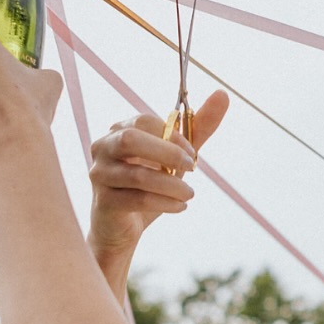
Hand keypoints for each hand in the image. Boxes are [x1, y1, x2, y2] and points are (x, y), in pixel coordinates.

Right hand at [88, 90, 228, 258]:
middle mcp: (103, 148)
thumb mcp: (175, 156)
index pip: (144, 121)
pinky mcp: (104, 202)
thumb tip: (223, 95)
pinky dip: (165, 203)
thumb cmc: (148, 186)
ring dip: (172, 185)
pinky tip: (180, 207)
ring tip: (189, 194)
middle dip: (168, 153)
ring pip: (138, 175)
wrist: (122, 228)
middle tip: (191, 167)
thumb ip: (197, 128)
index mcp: (118, 131)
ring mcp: (100, 175)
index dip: (174, 136)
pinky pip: (138, 199)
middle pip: (131, 139)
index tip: (192, 154)